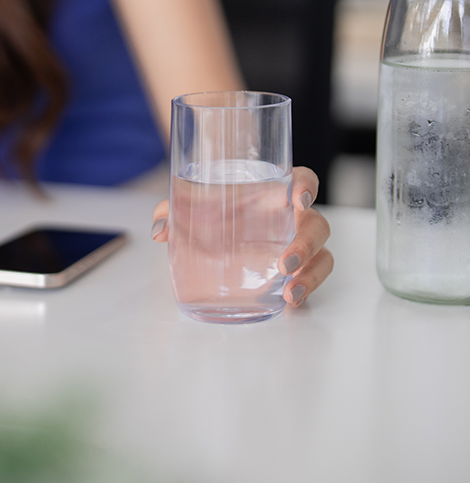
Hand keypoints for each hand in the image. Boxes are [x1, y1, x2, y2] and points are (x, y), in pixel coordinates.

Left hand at [150, 166, 332, 308]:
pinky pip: (312, 276)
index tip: (298, 198)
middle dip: (307, 244)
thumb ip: (173, 210)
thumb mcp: (190, 204)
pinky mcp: (293, 268)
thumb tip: (159, 230)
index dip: (307, 187)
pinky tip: (291, 301)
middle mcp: (291, 217)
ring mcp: (296, 243)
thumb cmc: (210, 206)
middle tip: (285, 263)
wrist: (212, 223)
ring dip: (312, 274)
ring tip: (292, 293)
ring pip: (322, 255)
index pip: (303, 180)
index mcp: (274, 191)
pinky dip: (307, 288)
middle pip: (316, 225)